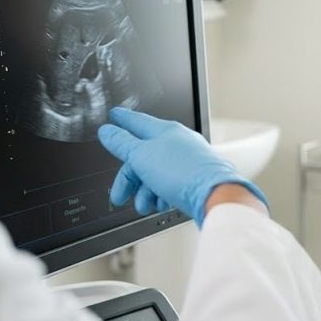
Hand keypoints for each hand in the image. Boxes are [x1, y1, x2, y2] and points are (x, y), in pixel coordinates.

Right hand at [97, 108, 268, 226]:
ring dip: (145, 192)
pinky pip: (171, 185)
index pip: (138, 121)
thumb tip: (107, 131)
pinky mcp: (195, 179)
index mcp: (166, 131)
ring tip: (145, 205)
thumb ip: (122, 144)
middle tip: (120, 194)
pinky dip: (162, 195)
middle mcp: (178, 143)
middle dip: (130, 178)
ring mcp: (188, 161)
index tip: (114, 115)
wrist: (214, 195)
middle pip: (143, 156)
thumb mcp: (142, 156)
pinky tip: (162, 204)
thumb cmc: (183, 173)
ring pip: (156, 174)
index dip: (123, 119)